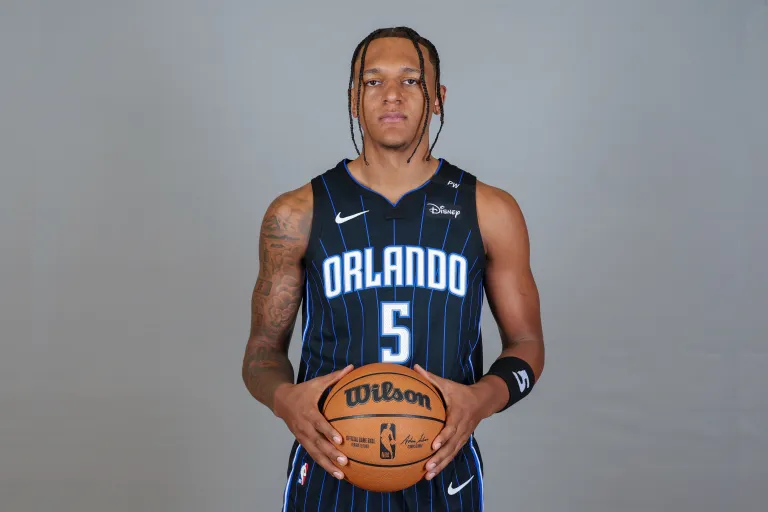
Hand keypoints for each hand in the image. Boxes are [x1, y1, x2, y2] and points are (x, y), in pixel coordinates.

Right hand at [273, 364, 354, 479]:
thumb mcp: (317, 382)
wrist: (281, 401)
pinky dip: (324, 464)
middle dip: (331, 453)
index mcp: (309, 412)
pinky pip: (314, 455)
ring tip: (341, 474)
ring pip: (315, 453)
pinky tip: (335, 473)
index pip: (320, 424)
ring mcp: (303, 436)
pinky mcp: (303, 442)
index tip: (340, 439)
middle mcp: (305, 427)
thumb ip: (334, 377)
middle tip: (345, 461)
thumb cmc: (303, 391)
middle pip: (318, 443)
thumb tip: (352, 367)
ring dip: (328, 464)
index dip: (329, 432)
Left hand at [414, 364, 500, 480]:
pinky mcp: (461, 441)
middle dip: (439, 458)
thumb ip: (431, 378)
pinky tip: (432, 472)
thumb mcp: (447, 384)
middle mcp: (461, 428)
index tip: (433, 445)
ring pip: (452, 453)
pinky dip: (443, 464)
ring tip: (427, 474)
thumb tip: (414, 368)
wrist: (483, 401)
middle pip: (451, 446)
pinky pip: (452, 454)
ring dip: (440, 465)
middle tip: (427, 466)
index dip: (444, 437)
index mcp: (458, 414)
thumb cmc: (461, 392)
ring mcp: (462, 436)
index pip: (451, 427)